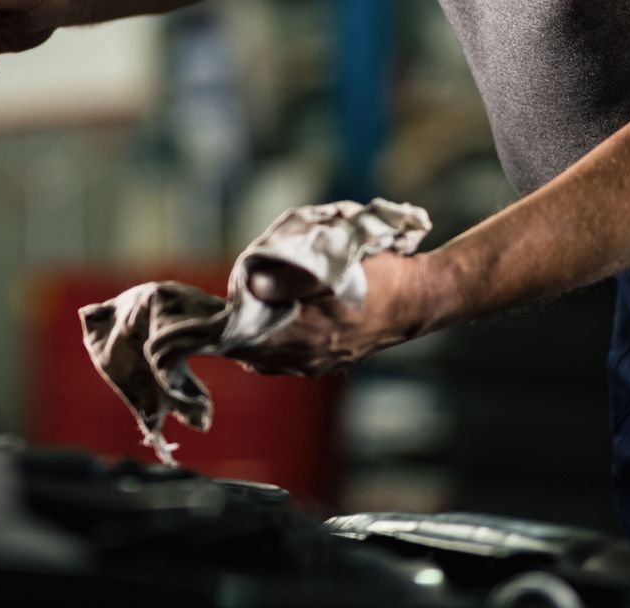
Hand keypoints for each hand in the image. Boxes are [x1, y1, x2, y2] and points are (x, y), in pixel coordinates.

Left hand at [232, 251, 436, 378]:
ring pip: (270, 360)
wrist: (420, 298)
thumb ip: (291, 279)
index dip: (225, 327)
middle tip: (221, 309)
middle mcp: (311, 357)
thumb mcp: (337, 266)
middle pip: (253, 354)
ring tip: (241, 316)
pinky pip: (288, 361)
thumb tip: (253, 286)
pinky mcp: (331, 361)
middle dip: (235, 333)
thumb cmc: (381, 277)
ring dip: (252, 340)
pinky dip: (271, 347)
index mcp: (310, 335)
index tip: (210, 311)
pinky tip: (270, 327)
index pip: (248, 342)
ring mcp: (321, 363)